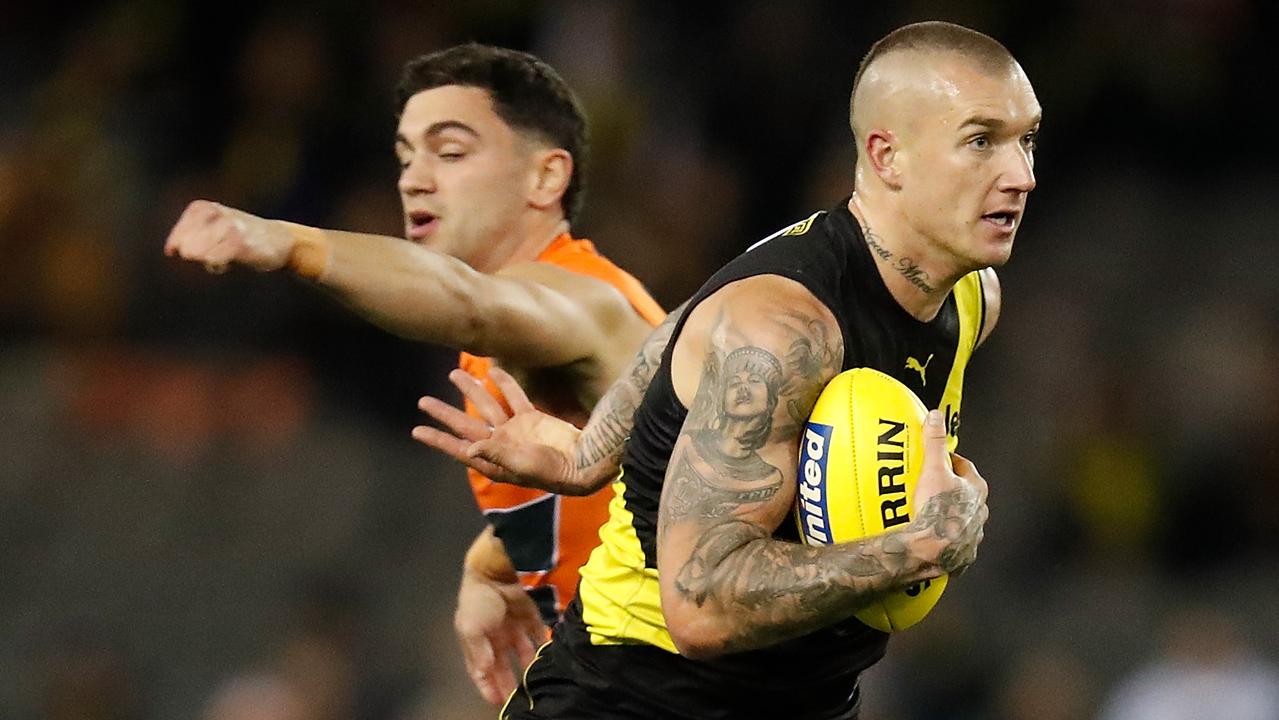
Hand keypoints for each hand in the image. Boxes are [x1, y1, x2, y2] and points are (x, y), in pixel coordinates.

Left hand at [164, 200, 293, 272]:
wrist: (280, 239)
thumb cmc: (243, 236)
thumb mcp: (212, 228)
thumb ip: (188, 237)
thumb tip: (170, 252)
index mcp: (203, 208)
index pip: (179, 234)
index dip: (181, 246)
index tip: (189, 251)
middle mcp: (215, 213)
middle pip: (187, 245)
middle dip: (195, 254)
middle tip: (213, 254)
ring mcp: (228, 227)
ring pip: (198, 253)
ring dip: (207, 261)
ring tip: (221, 258)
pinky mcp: (240, 243)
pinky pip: (213, 260)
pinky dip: (216, 265)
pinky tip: (224, 265)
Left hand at [412, 367, 590, 494]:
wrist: (583, 462)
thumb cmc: (552, 471)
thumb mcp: (522, 465)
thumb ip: (496, 455)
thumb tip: (470, 447)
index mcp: (493, 461)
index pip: (459, 448)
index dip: (438, 439)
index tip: (418, 430)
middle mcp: (500, 445)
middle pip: (467, 425)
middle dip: (445, 413)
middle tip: (423, 401)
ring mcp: (515, 430)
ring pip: (487, 406)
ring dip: (471, 390)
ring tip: (454, 374)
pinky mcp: (532, 419)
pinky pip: (514, 397)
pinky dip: (504, 383)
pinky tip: (492, 369)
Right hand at [455, 569, 548, 704]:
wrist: (497, 569)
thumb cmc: (479, 600)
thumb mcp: (472, 629)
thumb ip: (480, 653)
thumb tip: (486, 673)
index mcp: (476, 640)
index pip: (481, 670)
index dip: (488, 686)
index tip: (498, 703)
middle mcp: (494, 636)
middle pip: (503, 665)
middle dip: (509, 682)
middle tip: (520, 699)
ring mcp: (513, 625)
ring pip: (523, 652)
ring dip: (529, 666)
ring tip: (539, 682)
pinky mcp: (529, 615)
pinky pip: (538, 635)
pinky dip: (544, 646)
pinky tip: (551, 658)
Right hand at [910, 410, 988, 575]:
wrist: (931, 550)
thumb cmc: (936, 509)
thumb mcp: (933, 469)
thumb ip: (934, 442)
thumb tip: (935, 417)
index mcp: (977, 490)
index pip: (966, 468)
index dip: (952, 462)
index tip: (939, 460)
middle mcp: (980, 513)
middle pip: (967, 495)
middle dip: (953, 490)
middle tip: (933, 486)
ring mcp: (973, 535)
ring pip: (964, 520)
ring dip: (952, 516)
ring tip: (931, 514)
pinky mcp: (964, 555)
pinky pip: (957, 545)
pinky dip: (948, 541)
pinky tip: (933, 540)